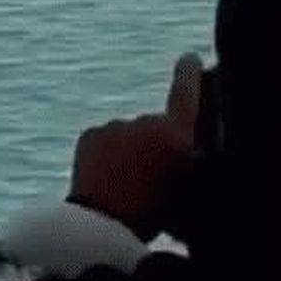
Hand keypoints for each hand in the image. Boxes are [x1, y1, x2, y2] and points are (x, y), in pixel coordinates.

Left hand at [68, 53, 202, 240]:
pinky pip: (104, 142)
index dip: (188, 75)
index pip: (185, 95)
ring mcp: (114, 126)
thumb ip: (189, 162)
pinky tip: (109, 182)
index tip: (189, 57)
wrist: (104, 223)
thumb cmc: (157, 214)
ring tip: (130, 188)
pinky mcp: (90, 135)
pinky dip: (108, 156)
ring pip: (128, 137)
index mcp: (175, 135)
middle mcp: (143, 122)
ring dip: (130, 153)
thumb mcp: (191, 191)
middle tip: (154, 182)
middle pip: (155, 129)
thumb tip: (184, 150)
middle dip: (155, 146)